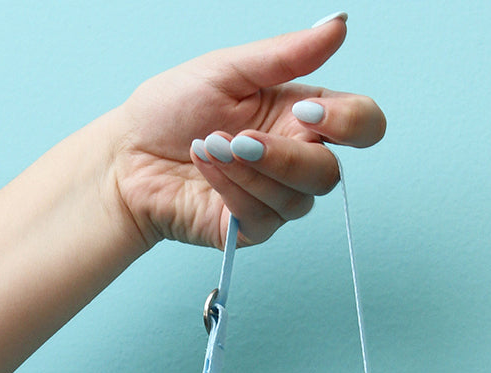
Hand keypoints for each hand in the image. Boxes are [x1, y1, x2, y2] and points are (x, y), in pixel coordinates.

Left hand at [110, 15, 385, 249]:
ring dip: (249, 172)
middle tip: (240, 137)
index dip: (350, 125)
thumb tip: (339, 25)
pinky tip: (204, 168)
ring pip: (297, 201)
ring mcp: (276, 198)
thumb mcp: (230, 70)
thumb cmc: (172, 110)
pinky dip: (231, 188)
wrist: (127, 156)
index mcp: (301, 117)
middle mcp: (296, 160)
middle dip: (284, 157)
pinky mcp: (251, 228)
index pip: (362, 126)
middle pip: (330, 175)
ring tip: (209, 146)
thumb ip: (288, 54)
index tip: (307, 112)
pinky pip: (263, 217)